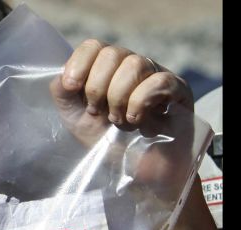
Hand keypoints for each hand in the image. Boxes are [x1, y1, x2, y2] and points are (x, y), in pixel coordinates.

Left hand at [49, 39, 193, 147]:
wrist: (131, 171)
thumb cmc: (104, 142)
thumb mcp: (74, 116)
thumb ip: (62, 92)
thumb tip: (63, 74)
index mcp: (106, 69)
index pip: (93, 46)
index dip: (79, 64)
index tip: (72, 88)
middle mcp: (131, 66)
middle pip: (112, 53)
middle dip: (97, 87)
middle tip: (98, 112)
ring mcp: (156, 75)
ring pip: (134, 64)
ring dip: (118, 98)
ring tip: (117, 121)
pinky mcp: (178, 91)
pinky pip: (159, 81)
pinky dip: (140, 102)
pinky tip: (136, 121)